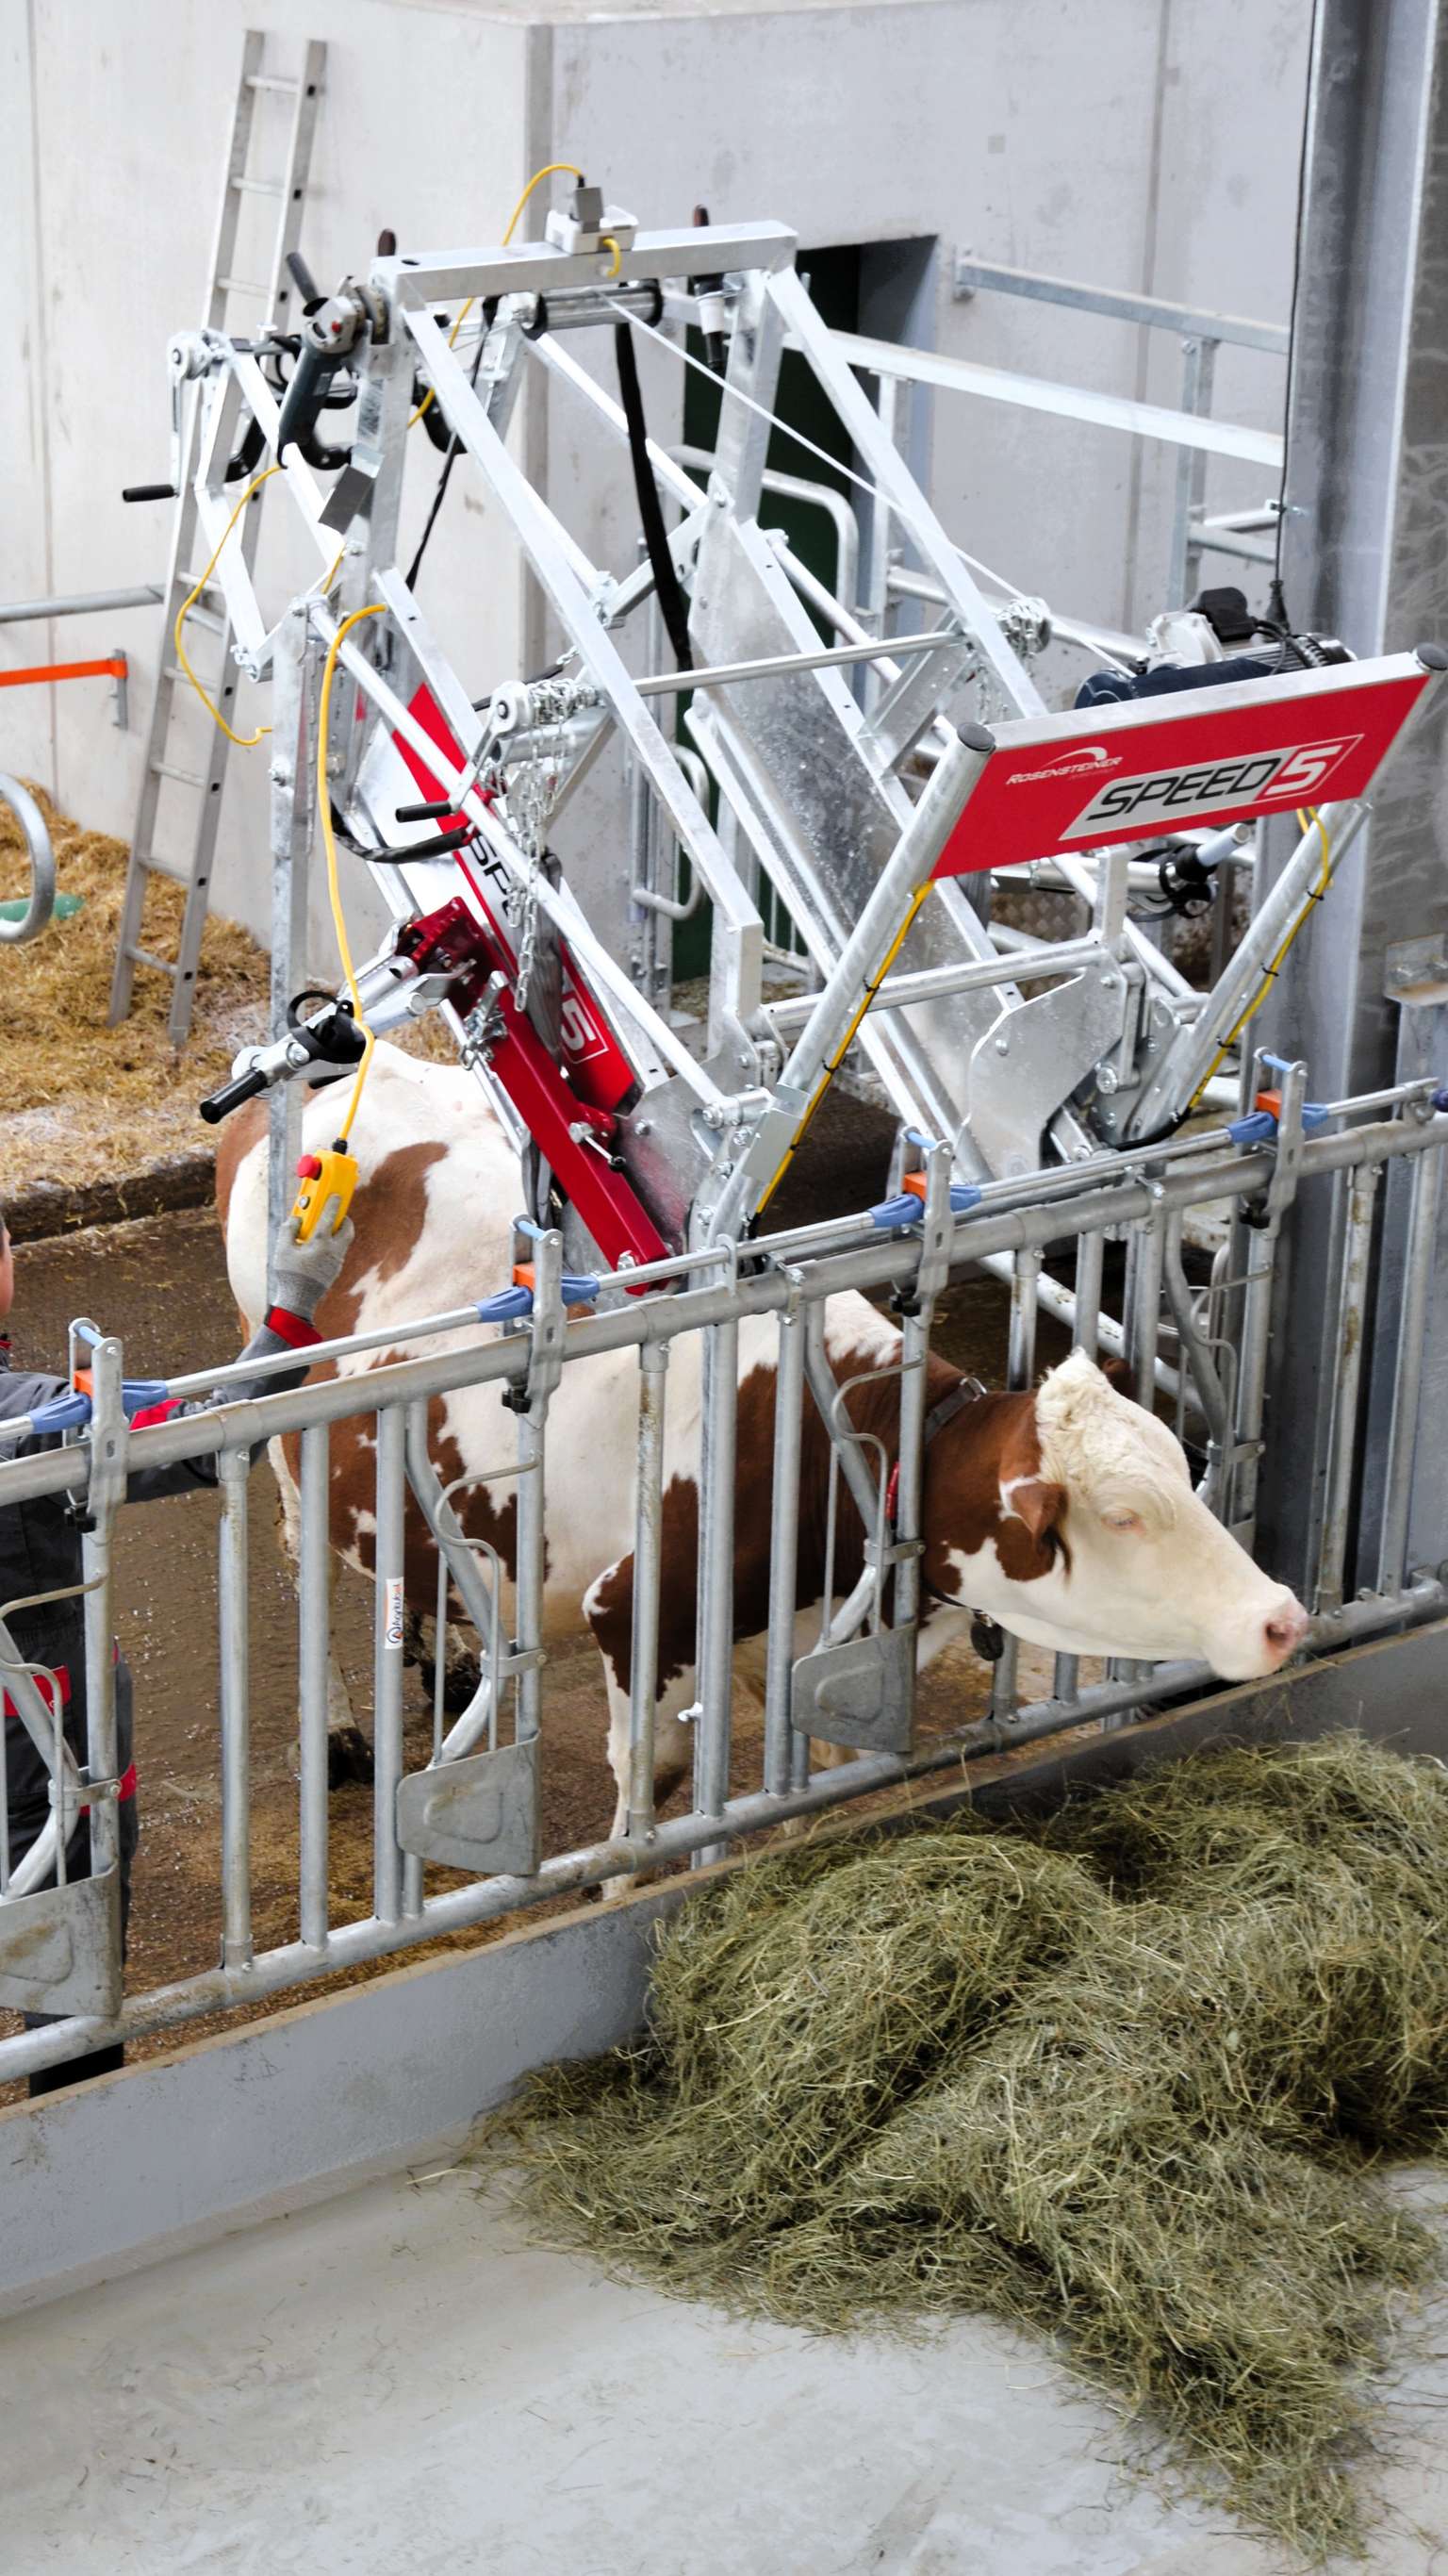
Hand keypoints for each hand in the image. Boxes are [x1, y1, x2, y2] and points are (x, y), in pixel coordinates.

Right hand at [271, 1204, 354, 1322]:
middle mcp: (333, 1251)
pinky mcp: (336, 1270)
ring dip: (338, 1231)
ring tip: (324, 1229)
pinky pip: (338, 1251)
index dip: (332, 1204)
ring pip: (344, 1241)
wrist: (298, 1300)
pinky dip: (333, 1244)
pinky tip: (319, 1247)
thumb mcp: (282, 1249)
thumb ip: (288, 1229)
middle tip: (335, 1213)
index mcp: (320, 1243)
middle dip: (343, 1218)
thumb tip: (296, 1219)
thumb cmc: (289, 1275)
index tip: (335, 1195)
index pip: (329, 1217)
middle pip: (347, 1229)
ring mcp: (337, 1262)